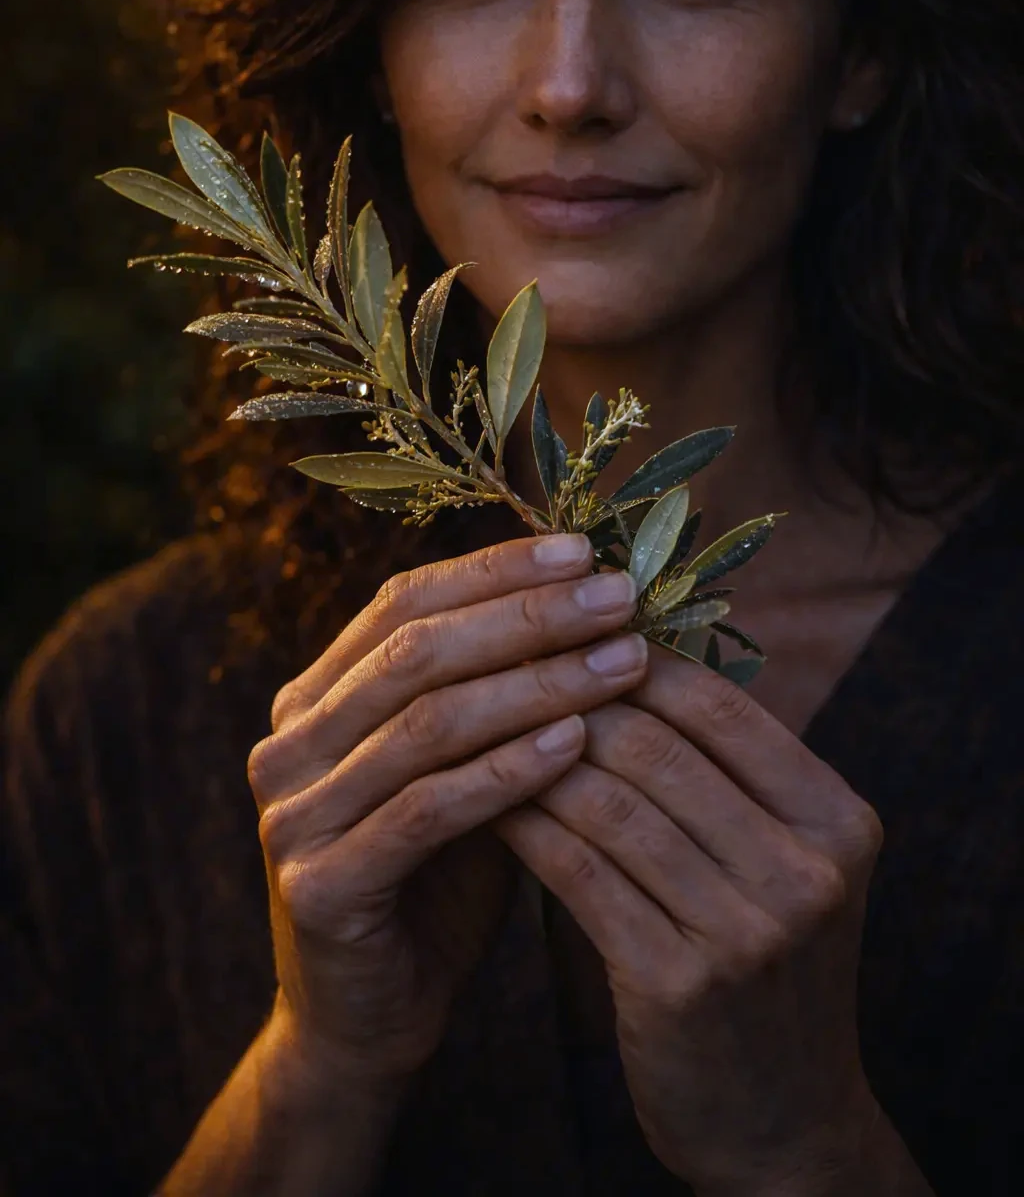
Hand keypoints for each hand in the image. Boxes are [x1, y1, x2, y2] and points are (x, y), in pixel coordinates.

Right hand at [246, 532, 646, 1088]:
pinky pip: (426, 809)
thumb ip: (497, 696)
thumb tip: (597, 601)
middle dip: (526, 615)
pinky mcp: (320, 886)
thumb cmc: (434, 880)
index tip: (582, 549)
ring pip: (427, 722)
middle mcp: (289, 743)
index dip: (493, 570)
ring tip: (623, 661)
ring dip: (536, 684)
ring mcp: (293, 815)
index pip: (402, 602)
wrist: (366, 1022)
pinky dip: (507, 771)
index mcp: (312, 697)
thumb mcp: (462, 770)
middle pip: (416, 651)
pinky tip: (577, 743)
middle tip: (617, 595)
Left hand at [491, 643, 884, 1192]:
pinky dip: (525, 824)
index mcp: (837, 819)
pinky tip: (483, 800)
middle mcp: (805, 870)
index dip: (633, 659)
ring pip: (609, 802)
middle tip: (500, 668)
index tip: (563, 633)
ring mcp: (747, 931)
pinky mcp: (679, 984)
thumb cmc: (764, 965)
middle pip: (658, 746)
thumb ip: (725, 773)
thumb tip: (627, 653)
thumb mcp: (782, 862)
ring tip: (477, 723)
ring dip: (531, 756)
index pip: (720, 706)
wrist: (782, 1120)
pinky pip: (579, 872)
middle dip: (570, 700)